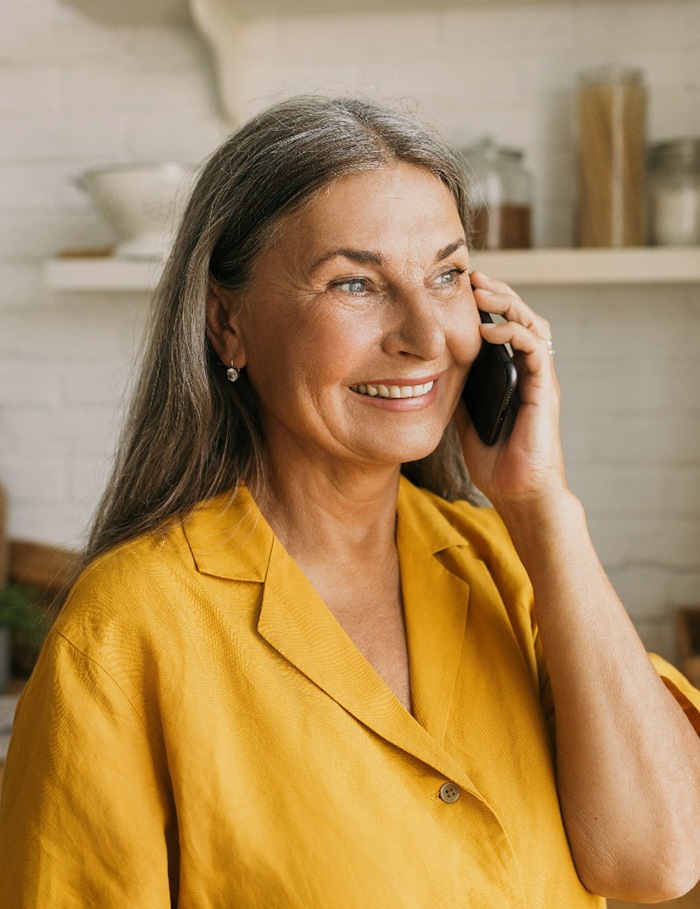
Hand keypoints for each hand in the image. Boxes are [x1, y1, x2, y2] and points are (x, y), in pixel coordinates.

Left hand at [455, 271, 566, 509]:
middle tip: (471, 278)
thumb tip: (433, 372)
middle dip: (498, 293)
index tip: (459, 289)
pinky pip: (535, 349)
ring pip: (533, 324)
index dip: (487, 304)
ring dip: (507, 303)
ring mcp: (540, 379)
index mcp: (513, 374)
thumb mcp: (465, 418)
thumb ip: (459, 392)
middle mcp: (530, 371)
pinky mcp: (545, 390)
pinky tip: (489, 329)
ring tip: (481, 292)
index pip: (504, 326)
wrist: (517, 493)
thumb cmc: (495, 460)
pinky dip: (514, 332)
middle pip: (521, 316)